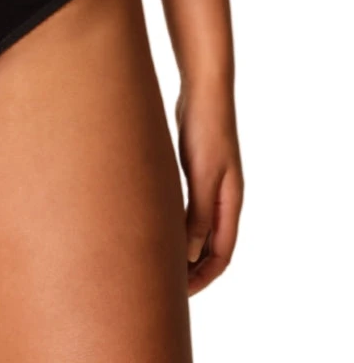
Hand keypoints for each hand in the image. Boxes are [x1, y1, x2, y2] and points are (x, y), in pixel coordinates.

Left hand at [175, 81, 243, 295]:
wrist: (203, 91)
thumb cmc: (206, 129)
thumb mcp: (202, 174)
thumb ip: (198, 214)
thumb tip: (188, 254)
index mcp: (230, 203)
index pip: (222, 254)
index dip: (203, 277)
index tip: (181, 294)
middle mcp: (223, 197)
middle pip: (210, 246)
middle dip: (191, 268)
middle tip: (164, 285)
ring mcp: (209, 183)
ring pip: (197, 227)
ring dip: (182, 246)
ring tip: (155, 261)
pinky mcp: (194, 169)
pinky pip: (187, 207)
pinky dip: (176, 222)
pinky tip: (154, 225)